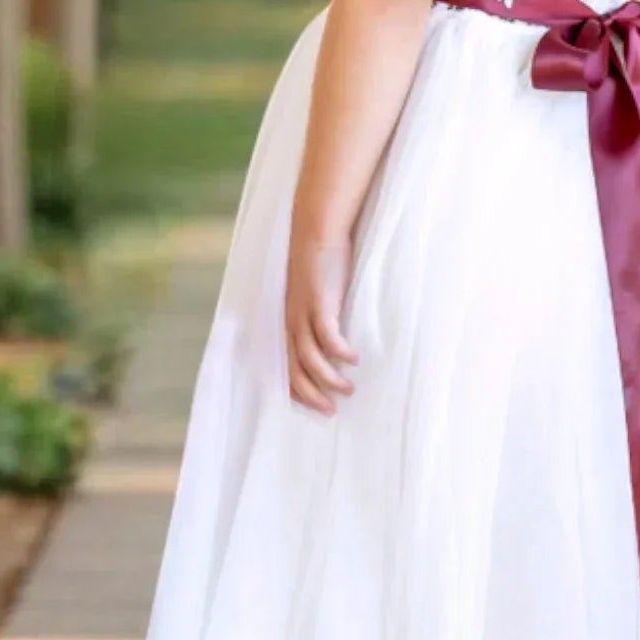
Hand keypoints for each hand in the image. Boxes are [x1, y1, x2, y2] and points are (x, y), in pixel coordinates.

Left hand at [284, 232, 359, 414]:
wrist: (316, 229)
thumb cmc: (320, 260)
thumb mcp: (317, 294)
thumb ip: (323, 314)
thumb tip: (338, 335)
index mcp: (289, 321)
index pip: (286, 366)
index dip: (298, 390)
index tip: (316, 405)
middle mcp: (292, 321)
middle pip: (295, 370)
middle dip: (311, 395)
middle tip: (330, 411)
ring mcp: (304, 313)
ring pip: (310, 360)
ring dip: (328, 379)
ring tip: (348, 389)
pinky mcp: (319, 303)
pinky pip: (328, 337)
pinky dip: (339, 353)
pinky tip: (353, 359)